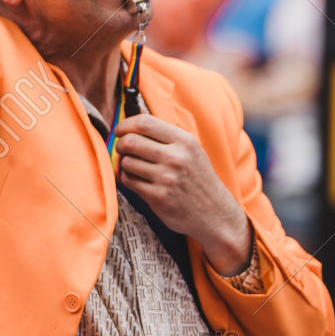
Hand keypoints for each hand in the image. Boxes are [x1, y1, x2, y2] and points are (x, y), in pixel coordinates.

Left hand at [114, 113, 252, 274]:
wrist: (214, 212)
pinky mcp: (158, 197)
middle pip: (130, 141)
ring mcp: (166, 178)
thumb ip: (166, 137)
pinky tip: (138, 180)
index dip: (125, 125)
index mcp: (184, 141)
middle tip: (122, 149)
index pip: (144, 123)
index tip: (120, 131)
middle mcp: (176, 157)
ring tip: (135, 167)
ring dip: (125, 164)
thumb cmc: (197, 178)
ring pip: (126, 162)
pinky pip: (129, 181)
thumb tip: (131, 125)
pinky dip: (128, 179)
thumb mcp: (191, 150)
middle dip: (120, 144)